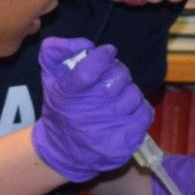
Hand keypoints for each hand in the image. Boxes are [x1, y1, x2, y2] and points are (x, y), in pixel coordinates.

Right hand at [32, 38, 153, 180]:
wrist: (64, 151)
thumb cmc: (60, 107)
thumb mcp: (49, 77)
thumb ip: (56, 51)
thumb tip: (86, 44)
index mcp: (68, 94)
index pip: (88, 70)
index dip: (102, 56)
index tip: (106, 52)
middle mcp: (89, 112)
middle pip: (118, 78)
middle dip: (117, 72)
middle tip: (109, 77)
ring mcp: (109, 129)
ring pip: (134, 94)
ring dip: (128, 91)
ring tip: (117, 96)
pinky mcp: (125, 141)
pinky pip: (144, 113)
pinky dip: (139, 108)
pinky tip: (127, 111)